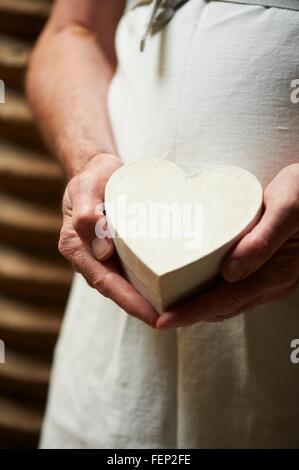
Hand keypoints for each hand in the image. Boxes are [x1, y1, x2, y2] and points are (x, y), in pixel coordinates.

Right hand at [59, 153, 157, 326]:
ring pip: (124, 284)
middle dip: (141, 308)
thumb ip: (88, 216)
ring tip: (175, 312)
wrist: (96, 170)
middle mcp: (89, 257)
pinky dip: (148, 282)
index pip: (104, 282)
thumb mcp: (87, 188)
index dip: (128, 301)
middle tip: (171, 321)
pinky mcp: (117, 251)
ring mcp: (103, 257)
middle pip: (116, 290)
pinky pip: (131, 271)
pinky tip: (169, 288)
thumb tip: (103, 252)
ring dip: (146, 300)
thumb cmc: (92, 178)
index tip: (152, 316)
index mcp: (76, 247)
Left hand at [156, 164, 298, 328]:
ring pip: (225, 301)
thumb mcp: (287, 209)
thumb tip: (230, 272)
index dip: (192, 311)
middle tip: (152, 312)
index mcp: (277, 273)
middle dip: (186, 314)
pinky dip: (206, 292)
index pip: (226, 300)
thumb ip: (263, 240)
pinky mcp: (263, 269)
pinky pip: (230, 289)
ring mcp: (268, 278)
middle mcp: (272, 282)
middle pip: (222, 307)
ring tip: (163, 302)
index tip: (162, 320)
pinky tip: (188, 282)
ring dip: (195, 306)